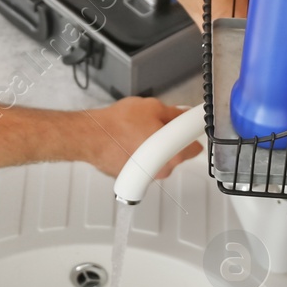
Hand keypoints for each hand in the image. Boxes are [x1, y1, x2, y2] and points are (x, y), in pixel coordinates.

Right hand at [80, 97, 201, 178]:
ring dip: (153, 150)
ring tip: (138, 133)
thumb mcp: (153, 107)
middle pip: (176, 155)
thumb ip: (174, 113)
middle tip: (157, 126)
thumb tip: (182, 115)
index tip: (188, 129)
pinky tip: (128, 143)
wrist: (91, 136)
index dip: (191, 135)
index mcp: (173, 155)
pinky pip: (142, 166)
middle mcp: (162, 171)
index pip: (195, 148)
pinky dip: (139, 157)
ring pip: (158, 161)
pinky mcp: (131, 178)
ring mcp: (146, 177)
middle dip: (169, 141)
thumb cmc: (118, 124)